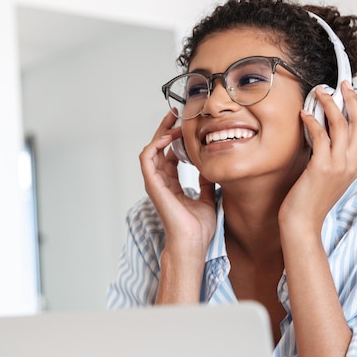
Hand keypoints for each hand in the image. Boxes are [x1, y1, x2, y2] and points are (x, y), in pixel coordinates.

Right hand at [139, 111, 216, 252]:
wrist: (193, 242)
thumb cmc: (198, 228)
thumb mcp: (208, 198)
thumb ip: (206, 183)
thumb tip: (209, 169)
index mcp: (173, 185)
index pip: (170, 155)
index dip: (176, 139)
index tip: (186, 126)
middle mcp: (162, 182)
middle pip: (159, 149)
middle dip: (166, 129)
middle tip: (176, 114)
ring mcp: (156, 183)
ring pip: (151, 150)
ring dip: (160, 133)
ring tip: (172, 122)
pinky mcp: (153, 185)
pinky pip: (147, 159)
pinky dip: (154, 145)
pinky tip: (166, 137)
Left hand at [279, 81, 356, 232]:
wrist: (303, 224)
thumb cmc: (310, 202)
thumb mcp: (329, 177)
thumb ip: (331, 157)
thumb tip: (323, 133)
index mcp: (355, 166)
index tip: (350, 96)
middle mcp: (351, 164)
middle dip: (351, 99)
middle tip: (340, 84)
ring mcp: (338, 166)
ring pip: (341, 125)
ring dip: (330, 104)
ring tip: (319, 93)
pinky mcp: (322, 168)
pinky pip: (321, 136)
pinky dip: (313, 121)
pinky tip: (305, 115)